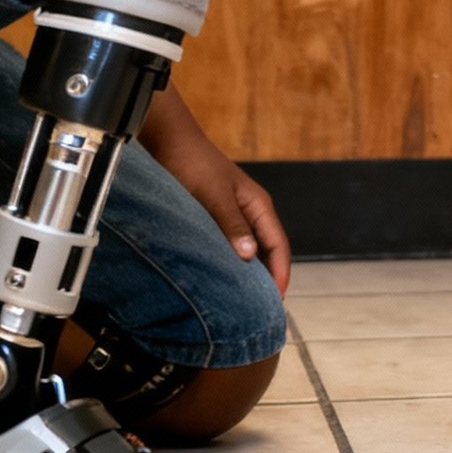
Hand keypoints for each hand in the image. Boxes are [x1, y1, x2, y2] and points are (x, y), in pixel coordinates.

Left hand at [141, 89, 291, 294]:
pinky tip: (221, 278)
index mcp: (258, 205)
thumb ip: (231, 224)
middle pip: (268, 251)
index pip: (279, 245)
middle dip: (268, 278)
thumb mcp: (214, 196)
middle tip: (260, 310)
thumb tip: (250, 256)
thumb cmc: (194, 164)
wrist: (171, 141)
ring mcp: (235, 214)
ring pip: (249, 250)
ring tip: (242, 301)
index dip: (280, 274)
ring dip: (249, 272)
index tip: (276, 301)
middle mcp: (251, 211)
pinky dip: (232, 263)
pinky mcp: (217, 217)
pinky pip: (231, 245)